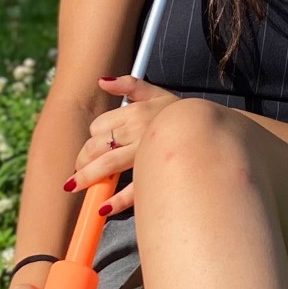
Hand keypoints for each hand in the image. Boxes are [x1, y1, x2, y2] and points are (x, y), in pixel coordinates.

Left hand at [61, 76, 176, 219]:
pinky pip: (134, 189)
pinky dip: (117, 201)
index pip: (99, 126)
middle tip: (78, 171)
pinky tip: (103, 208)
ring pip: (108, 165)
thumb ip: (128, 85)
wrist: (212, 129)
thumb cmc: (179, 113)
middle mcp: (137, 131)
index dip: (93, 137)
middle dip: (82, 160)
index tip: (95, 146)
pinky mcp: (155, 173)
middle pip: (97, 145)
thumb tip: (101, 81)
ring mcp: (145, 153)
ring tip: (75, 186)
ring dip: (88, 177)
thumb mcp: (155, 93)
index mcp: (135, 113)